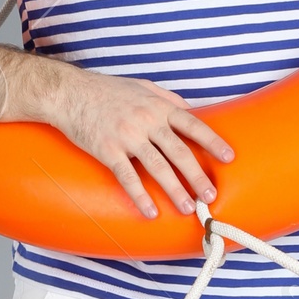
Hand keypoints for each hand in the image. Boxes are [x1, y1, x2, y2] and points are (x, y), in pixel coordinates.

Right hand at [32, 63, 234, 220]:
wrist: (70, 93)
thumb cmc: (107, 90)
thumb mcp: (143, 87)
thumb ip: (168, 99)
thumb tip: (191, 111)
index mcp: (158, 107)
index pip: (193, 125)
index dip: (212, 141)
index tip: (229, 157)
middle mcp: (147, 121)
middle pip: (179, 152)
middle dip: (197, 176)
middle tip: (211, 195)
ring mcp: (127, 136)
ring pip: (157, 168)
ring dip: (175, 190)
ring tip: (188, 208)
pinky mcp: (108, 150)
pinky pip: (128, 177)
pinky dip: (140, 196)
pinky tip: (151, 211)